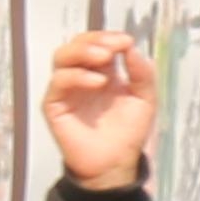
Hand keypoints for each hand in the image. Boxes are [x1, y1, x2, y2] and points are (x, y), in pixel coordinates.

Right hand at [41, 29, 154, 190]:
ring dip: (82, 51)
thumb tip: (132, 48)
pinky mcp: (54, 105)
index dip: (108, 37)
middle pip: (76, 44)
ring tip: (104, 58)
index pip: (97, 43)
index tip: (126, 41)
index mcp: (102, 71)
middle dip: (94, 40)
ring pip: (62, 57)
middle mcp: (81, 76)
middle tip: (113, 46)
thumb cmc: (128, 132)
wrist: (116, 163)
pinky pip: (58, 83)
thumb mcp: (145, 99)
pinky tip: (98, 82)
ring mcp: (66, 89)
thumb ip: (142, 73)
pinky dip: (76, 76)